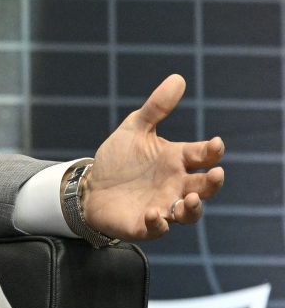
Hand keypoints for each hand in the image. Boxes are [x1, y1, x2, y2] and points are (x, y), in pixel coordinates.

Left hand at [82, 74, 224, 240]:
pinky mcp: (144, 224)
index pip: (202, 156)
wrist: (90, 187)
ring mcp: (162, 206)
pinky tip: (154, 214)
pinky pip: (157, 229)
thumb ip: (156, 108)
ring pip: (189, 213)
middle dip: (212, 183)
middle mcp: (176, 185)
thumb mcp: (135, 129)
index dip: (211, 151)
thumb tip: (178, 78)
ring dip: (193, 208)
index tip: (215, 144)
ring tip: (190, 199)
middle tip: (216, 174)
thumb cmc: (119, 159)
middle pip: (204, 187)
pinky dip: (159, 224)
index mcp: (176, 161)